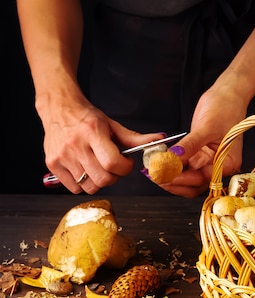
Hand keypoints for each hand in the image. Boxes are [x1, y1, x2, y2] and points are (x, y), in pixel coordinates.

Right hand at [42, 94, 164, 193]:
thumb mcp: (112, 124)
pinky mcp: (52, 165)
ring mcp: (62, 157)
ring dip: (98, 181)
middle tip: (113, 166)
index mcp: (93, 133)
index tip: (126, 162)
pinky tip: (84, 169)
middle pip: (102, 179)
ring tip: (98, 167)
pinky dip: (83, 183)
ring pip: (89, 186)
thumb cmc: (87, 117)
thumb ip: (134, 138)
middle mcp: (76, 145)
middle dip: (114, 176)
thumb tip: (158, 140)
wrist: (59, 109)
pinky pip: (74, 188)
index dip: (124, 167)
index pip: (112, 162)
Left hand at [156, 83, 247, 197]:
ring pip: (188, 177)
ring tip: (155, 171)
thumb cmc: (225, 107)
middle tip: (155, 176)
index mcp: (227, 163)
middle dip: (174, 182)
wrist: (228, 93)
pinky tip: (161, 161)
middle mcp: (218, 165)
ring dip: (171, 175)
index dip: (182, 179)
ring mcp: (208, 160)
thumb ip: (190, 146)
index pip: (202, 179)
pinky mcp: (199, 153)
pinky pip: (185, 164)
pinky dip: (173, 165)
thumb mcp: (206, 127)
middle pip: (194, 184)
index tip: (164, 175)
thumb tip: (173, 160)